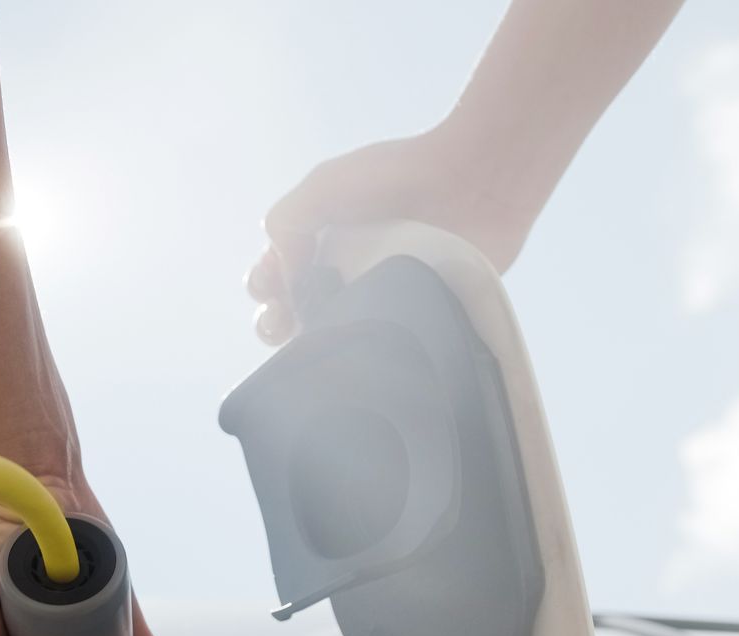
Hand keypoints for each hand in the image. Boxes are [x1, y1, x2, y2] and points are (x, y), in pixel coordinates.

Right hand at [246, 126, 538, 345]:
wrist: (473, 185)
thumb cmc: (401, 175)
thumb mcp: (326, 185)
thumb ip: (287, 221)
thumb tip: (281, 275)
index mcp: (321, 242)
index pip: (275, 276)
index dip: (264, 286)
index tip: (269, 286)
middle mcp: (345, 273)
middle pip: (294, 313)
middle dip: (273, 322)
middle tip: (279, 322)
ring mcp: (379, 298)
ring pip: (331, 337)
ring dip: (308, 346)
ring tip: (307, 340)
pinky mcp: (411, 319)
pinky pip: (377, 348)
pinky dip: (358, 357)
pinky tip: (349, 354)